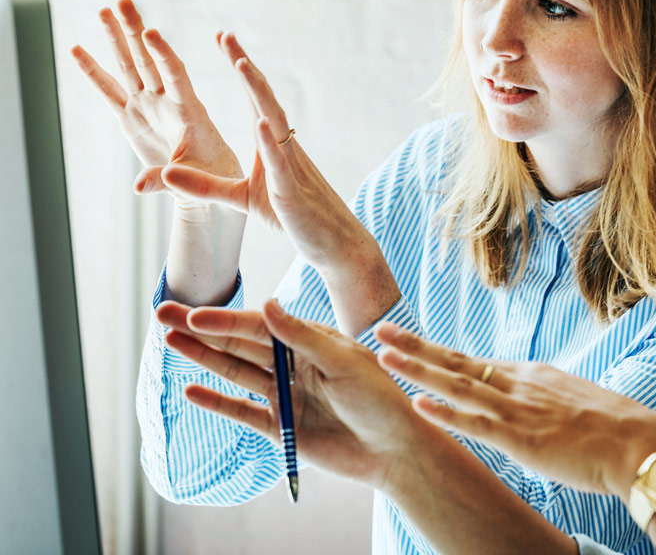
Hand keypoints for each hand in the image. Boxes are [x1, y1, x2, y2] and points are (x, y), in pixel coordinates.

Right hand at [71, 0, 242, 204]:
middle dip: (135, 31)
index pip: (175, 76)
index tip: (151, 32)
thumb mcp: (196, 181)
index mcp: (189, 111)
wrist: (206, 182)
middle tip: (123, 2)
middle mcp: (166, 102)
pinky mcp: (132, 117)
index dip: (163, 54)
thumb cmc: (211, 177)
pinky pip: (108, 91)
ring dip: (117, 40)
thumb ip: (167, 180)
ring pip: (129, 67)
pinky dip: (93, 72)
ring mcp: (147, 106)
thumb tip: (138, 188)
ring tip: (104, 10)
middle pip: (149, 60)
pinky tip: (77, 49)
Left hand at [158, 33, 399, 333]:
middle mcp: (283, 145)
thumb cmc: (292, 216)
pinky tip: (261, 122)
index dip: (240, 68)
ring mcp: (290, 164)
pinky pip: (280, 161)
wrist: (333, 243)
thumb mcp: (240, 198)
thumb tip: (167, 172)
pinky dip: (270, 141)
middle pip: (263, 97)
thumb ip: (204, 186)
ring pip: (274, 120)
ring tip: (241, 64)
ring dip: (258, 92)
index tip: (224, 39)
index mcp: (272, 144)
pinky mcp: (291, 190)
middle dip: (244, 65)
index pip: (255, 98)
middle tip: (225, 35)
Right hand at [158, 298, 426, 489]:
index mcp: (310, 341)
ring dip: (203, 357)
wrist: (394, 449)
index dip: (225, 320)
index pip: (259, 326)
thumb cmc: (380, 398)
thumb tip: (268, 304)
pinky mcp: (282, 428)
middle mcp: (293, 363)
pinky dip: (217, 402)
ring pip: (235, 372)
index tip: (195, 314)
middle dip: (201, 329)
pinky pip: (242, 412)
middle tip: (163, 312)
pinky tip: (191, 390)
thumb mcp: (344, 362)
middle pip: (239, 343)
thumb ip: (303, 336)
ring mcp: (285, 395)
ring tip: (169, 341)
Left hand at [375, 323, 655, 498]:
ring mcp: (519, 410)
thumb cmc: (612, 427)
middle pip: (456, 361)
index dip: (435, 352)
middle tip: (380, 329)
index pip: (472, 362)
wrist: (640, 444)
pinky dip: (446, 415)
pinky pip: (478, 425)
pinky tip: (419, 405)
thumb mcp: (568, 400)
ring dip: (418, 370)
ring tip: (383, 357)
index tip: (407, 341)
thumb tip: (524, 401)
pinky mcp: (523, 439)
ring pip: (458, 385)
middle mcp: (519, 384)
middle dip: (415, 346)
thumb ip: (540, 398)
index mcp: (529, 375)